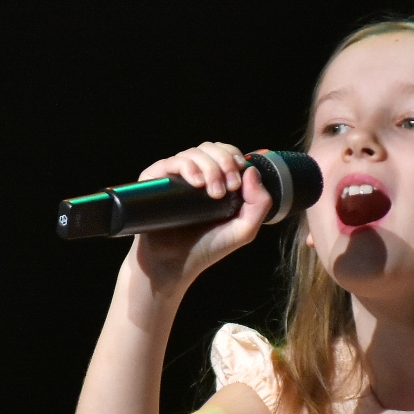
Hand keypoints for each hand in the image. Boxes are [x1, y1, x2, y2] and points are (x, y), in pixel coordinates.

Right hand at [131, 142, 272, 294]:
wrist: (173, 265)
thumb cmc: (206, 248)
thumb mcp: (243, 231)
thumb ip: (259, 205)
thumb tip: (251, 170)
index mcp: (214, 181)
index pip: (225, 153)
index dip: (234, 158)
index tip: (238, 182)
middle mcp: (194, 175)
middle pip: (210, 148)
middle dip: (224, 162)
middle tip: (229, 187)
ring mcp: (174, 177)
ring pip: (193, 153)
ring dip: (209, 167)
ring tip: (214, 193)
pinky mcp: (155, 181)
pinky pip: (170, 162)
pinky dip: (187, 167)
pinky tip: (197, 182)